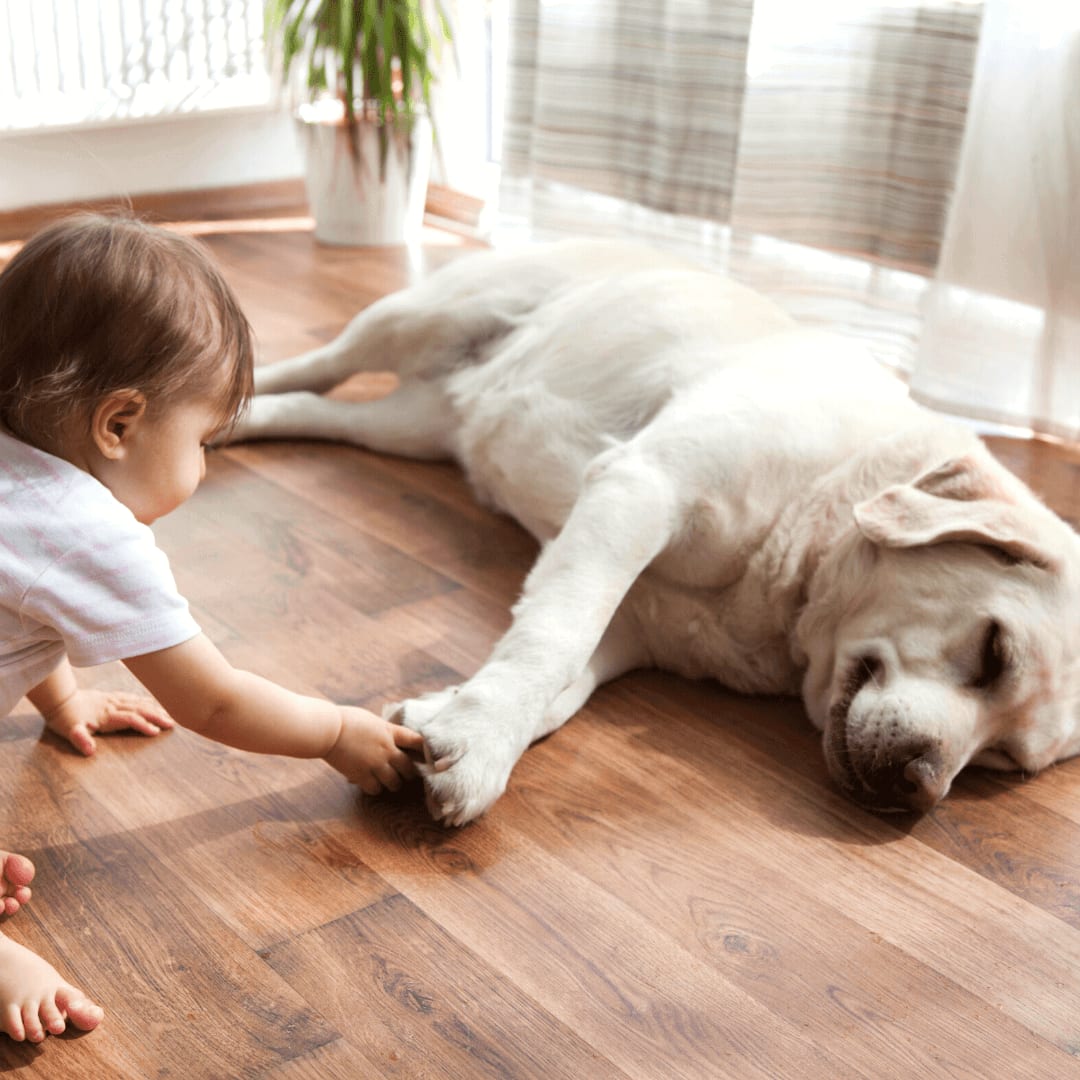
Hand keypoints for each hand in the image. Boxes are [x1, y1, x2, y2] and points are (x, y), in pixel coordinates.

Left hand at [42, 689, 173, 755]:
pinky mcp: (111, 697)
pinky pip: (133, 697)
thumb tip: (90, 751)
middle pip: (140, 709)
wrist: (59, 699)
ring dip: (154, 708)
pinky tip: (151, 702)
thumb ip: (80, 739)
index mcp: (107, 715)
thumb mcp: (70, 731)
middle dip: (157, 715)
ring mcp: (113, 700)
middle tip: (172, 723)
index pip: (130, 719)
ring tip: (169, 714)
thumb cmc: (65, 718)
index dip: (144, 725)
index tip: (157, 732)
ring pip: (138, 702)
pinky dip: (145, 700)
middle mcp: (114, 706)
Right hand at [324, 707, 424, 794]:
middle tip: (406, 774)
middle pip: (409, 768)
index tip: (429, 756)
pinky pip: (375, 789)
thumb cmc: (345, 719)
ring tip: (389, 781)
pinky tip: (371, 783)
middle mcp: (386, 749)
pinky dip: (375, 788)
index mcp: (389, 732)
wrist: (328, 729)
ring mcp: (375, 764)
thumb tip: (389, 737)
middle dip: (409, 772)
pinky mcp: (361, 775)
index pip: (416, 741)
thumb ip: (383, 731)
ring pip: (395, 783)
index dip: (426, 750)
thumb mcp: (371, 720)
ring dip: (393, 783)